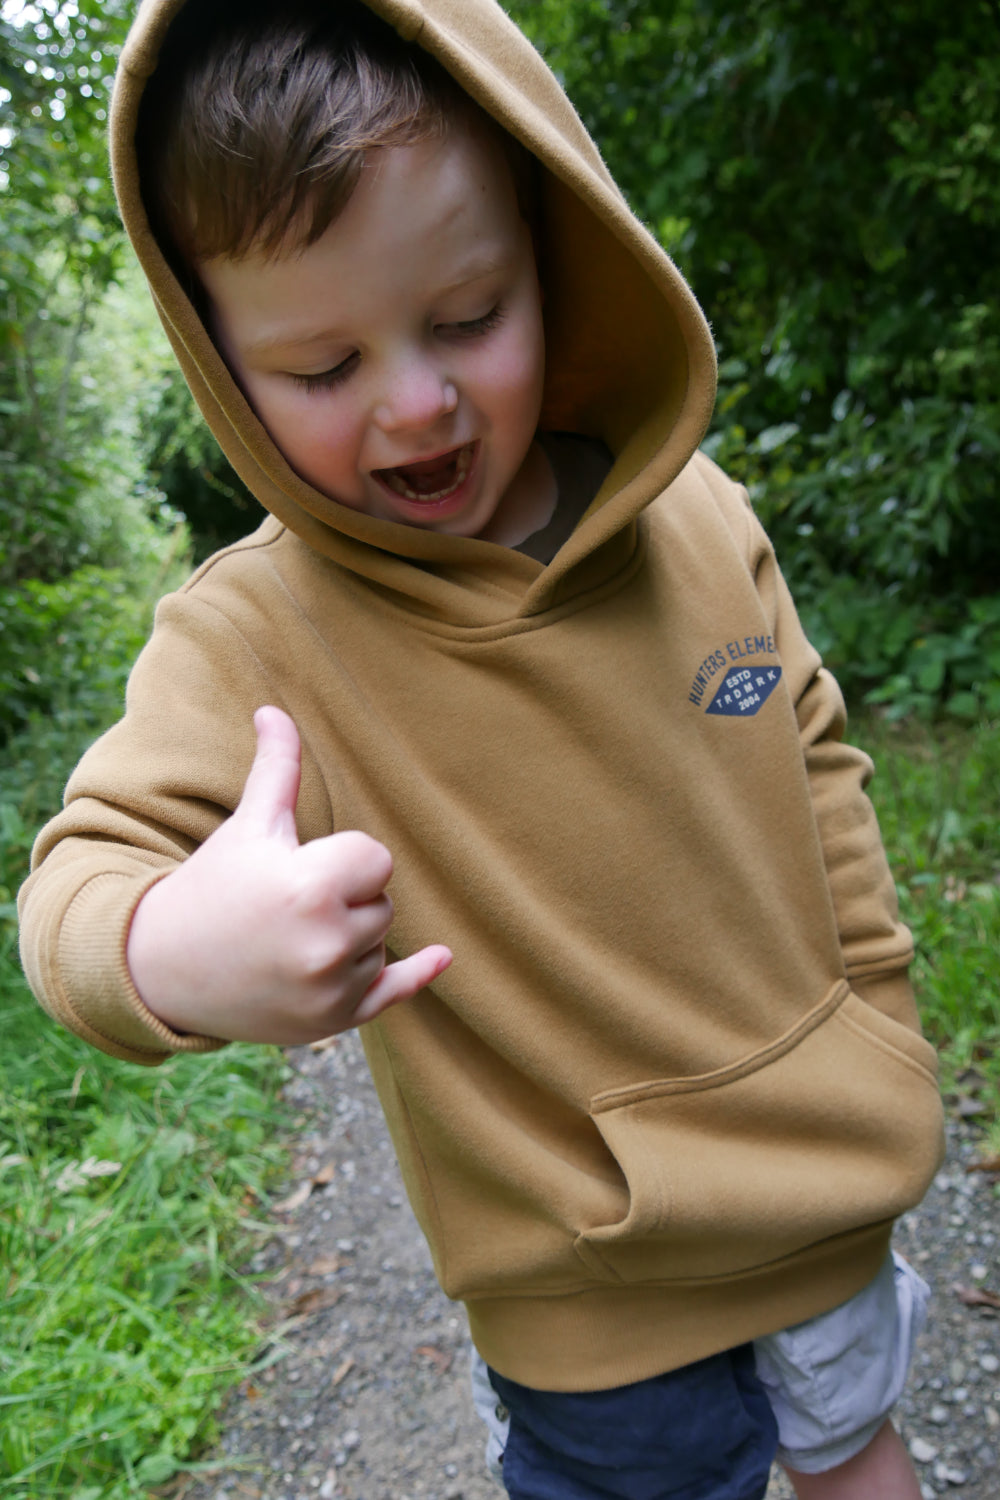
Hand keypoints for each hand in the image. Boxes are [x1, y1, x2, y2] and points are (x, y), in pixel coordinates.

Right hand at [126, 705, 450, 1042]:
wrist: (162, 967)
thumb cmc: (211, 887)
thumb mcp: (248, 827)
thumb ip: (276, 770)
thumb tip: (275, 710)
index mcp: (309, 889)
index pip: (377, 860)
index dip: (344, 858)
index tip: (303, 866)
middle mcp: (325, 945)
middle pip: (383, 904)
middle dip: (347, 899)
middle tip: (289, 906)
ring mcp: (330, 991)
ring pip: (380, 943)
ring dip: (350, 937)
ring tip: (291, 938)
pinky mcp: (332, 1022)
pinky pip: (393, 994)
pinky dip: (416, 976)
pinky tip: (442, 958)